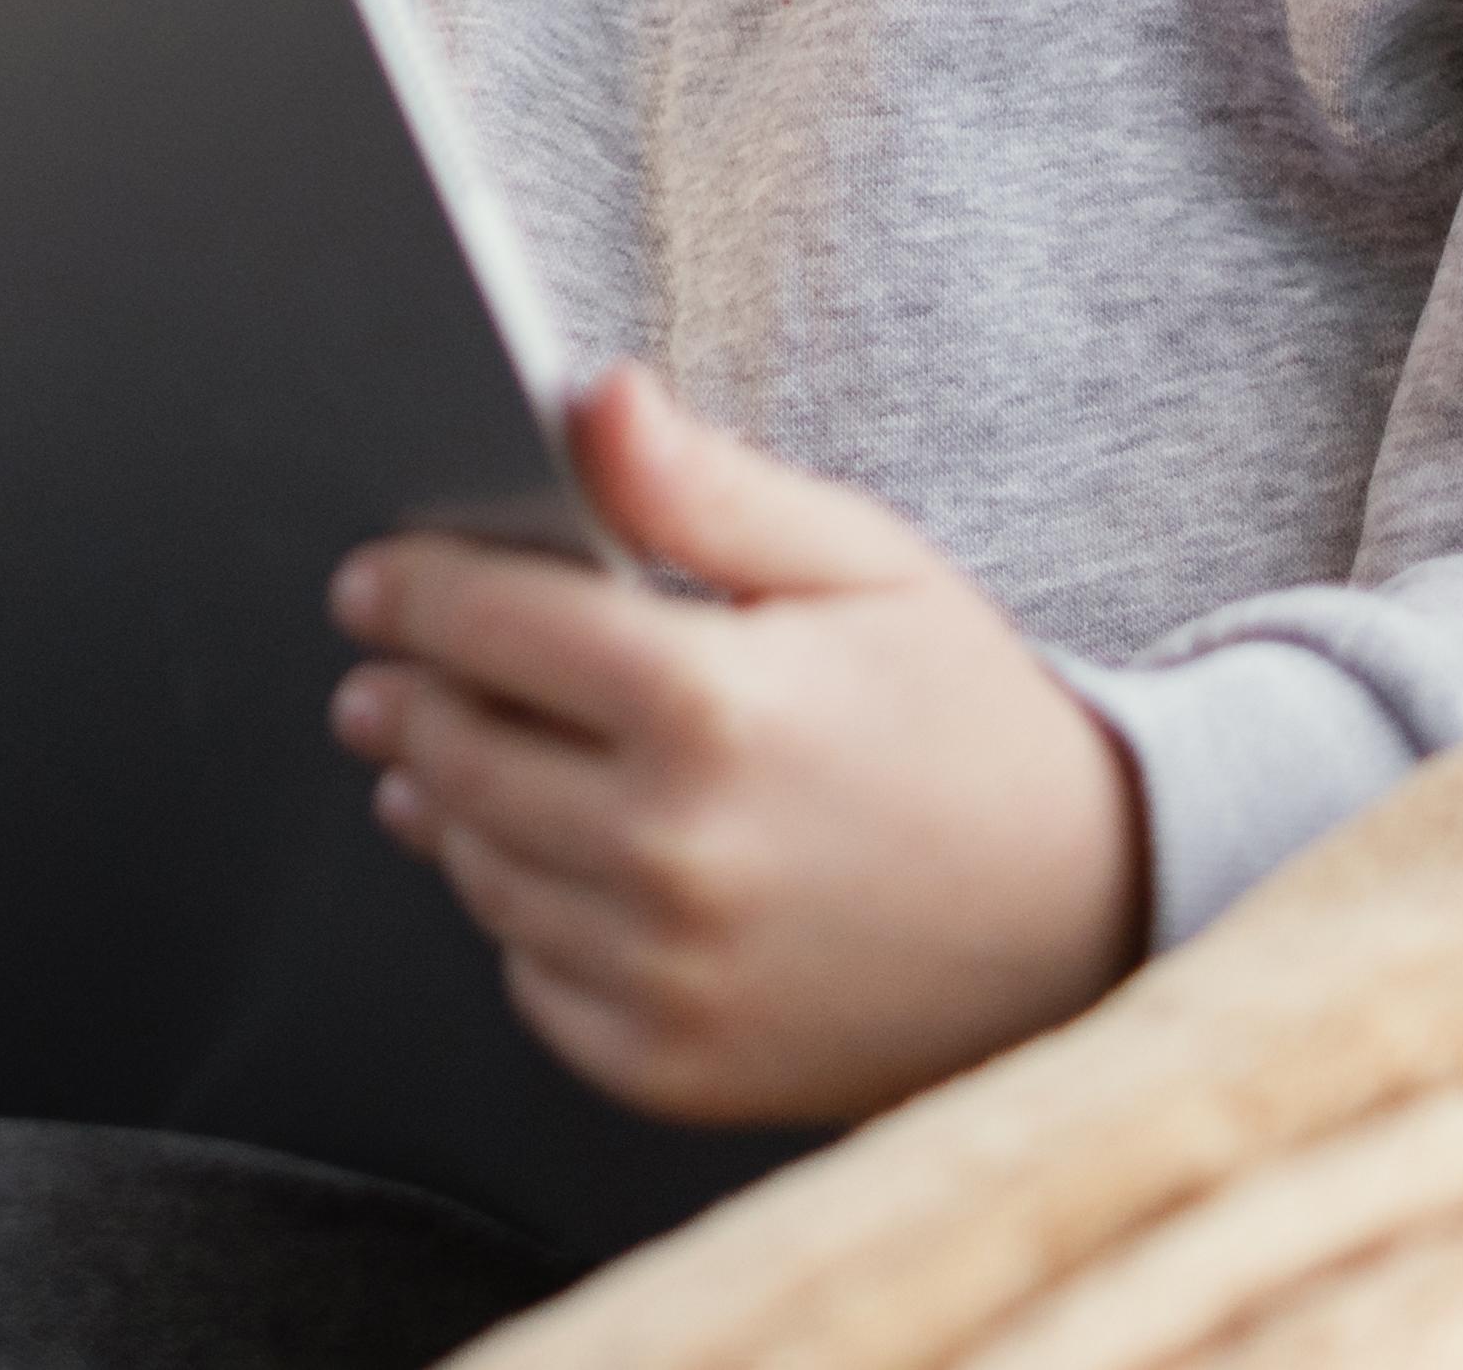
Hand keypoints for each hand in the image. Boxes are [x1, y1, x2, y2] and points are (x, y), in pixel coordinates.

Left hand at [328, 366, 1143, 1122]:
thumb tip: (587, 396)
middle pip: (459, 750)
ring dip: (446, 806)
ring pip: (479, 867)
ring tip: (439, 763)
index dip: (409, 592)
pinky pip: (532, 977)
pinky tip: (546, 867)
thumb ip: (705, 484)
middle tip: (380, 677)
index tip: (370, 584)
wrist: (1092, 915)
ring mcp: (669, 974)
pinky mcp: (672, 1066)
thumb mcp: (860, 565)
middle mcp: (674, 851)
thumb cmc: (965, 718)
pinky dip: (521, 919)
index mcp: (712, 705)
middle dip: (405, 699)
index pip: (489, 623)